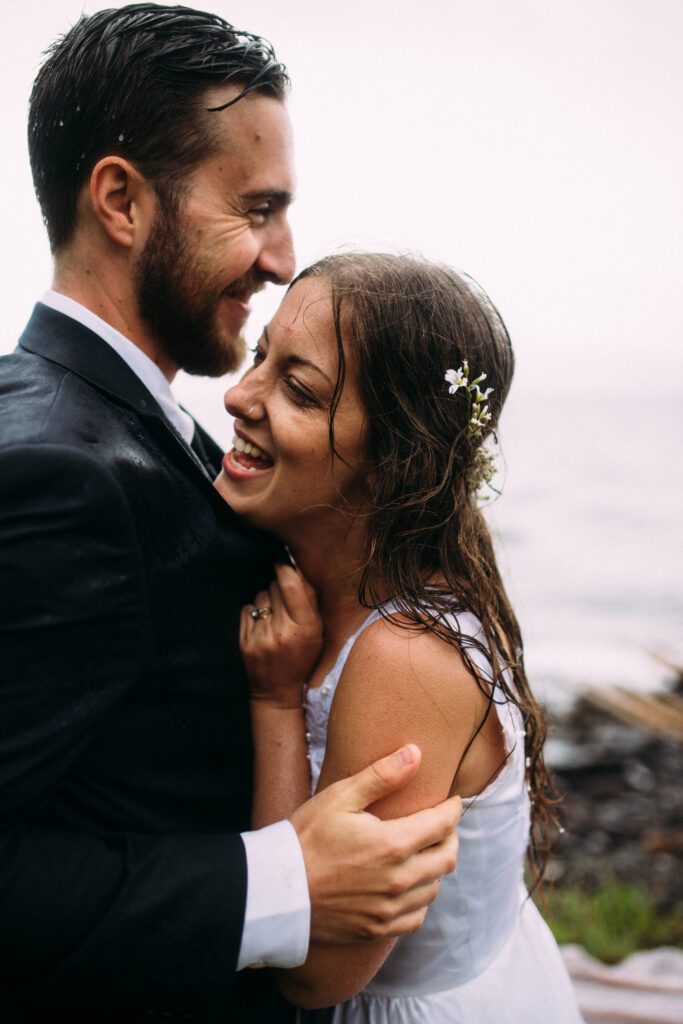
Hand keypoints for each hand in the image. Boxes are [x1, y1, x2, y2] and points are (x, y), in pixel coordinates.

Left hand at [240, 564, 322, 708]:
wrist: (277, 691)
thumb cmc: (302, 656)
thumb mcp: (317, 630)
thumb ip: (310, 599)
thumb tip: (297, 567)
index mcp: (306, 626)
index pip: (290, 584)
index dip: (284, 568)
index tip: (282, 563)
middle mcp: (283, 631)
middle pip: (274, 587)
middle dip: (278, 588)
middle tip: (284, 602)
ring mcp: (262, 637)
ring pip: (260, 596)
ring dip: (266, 601)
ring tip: (274, 618)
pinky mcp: (245, 642)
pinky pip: (247, 609)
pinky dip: (254, 613)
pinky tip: (262, 626)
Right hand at [290, 744, 461, 942]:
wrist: (276, 890)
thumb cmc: (306, 837)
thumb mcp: (340, 797)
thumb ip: (382, 775)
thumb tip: (415, 753)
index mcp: (393, 844)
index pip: (444, 825)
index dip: (452, 809)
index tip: (451, 800)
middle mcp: (399, 880)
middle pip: (448, 858)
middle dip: (450, 836)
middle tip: (440, 824)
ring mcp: (390, 909)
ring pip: (435, 887)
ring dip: (435, 867)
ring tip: (422, 851)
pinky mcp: (378, 929)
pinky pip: (417, 916)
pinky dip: (420, 898)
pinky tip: (407, 884)